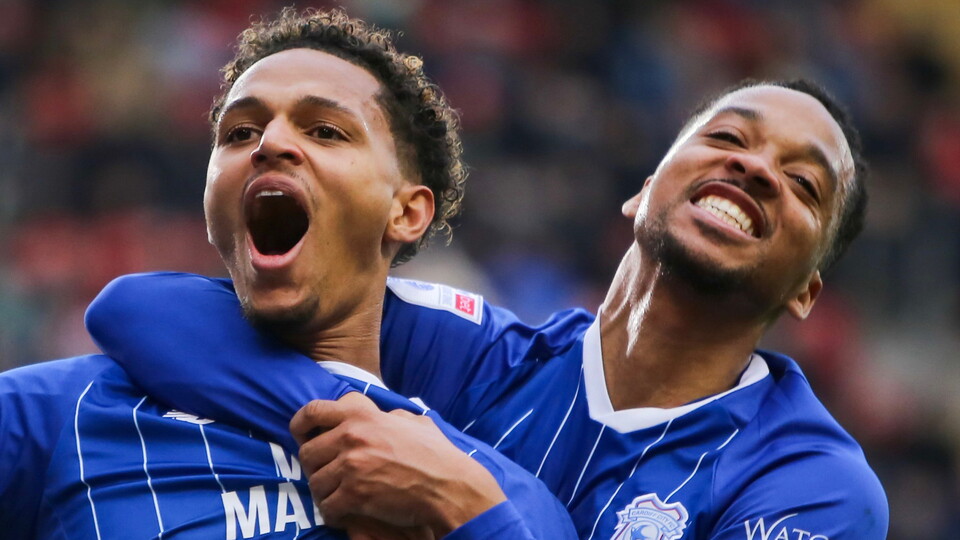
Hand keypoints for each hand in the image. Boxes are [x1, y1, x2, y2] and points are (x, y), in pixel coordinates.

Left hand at [290, 392, 506, 537]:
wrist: (449, 485)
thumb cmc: (436, 454)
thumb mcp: (414, 421)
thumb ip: (391, 415)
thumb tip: (385, 415)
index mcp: (362, 415)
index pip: (313, 411)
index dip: (300, 424)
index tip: (300, 435)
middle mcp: (352, 436)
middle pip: (308, 453)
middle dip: (315, 467)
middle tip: (328, 476)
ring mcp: (351, 465)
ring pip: (315, 483)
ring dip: (325, 493)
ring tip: (339, 497)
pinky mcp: (354, 494)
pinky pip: (327, 507)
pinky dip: (334, 513)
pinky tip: (346, 513)